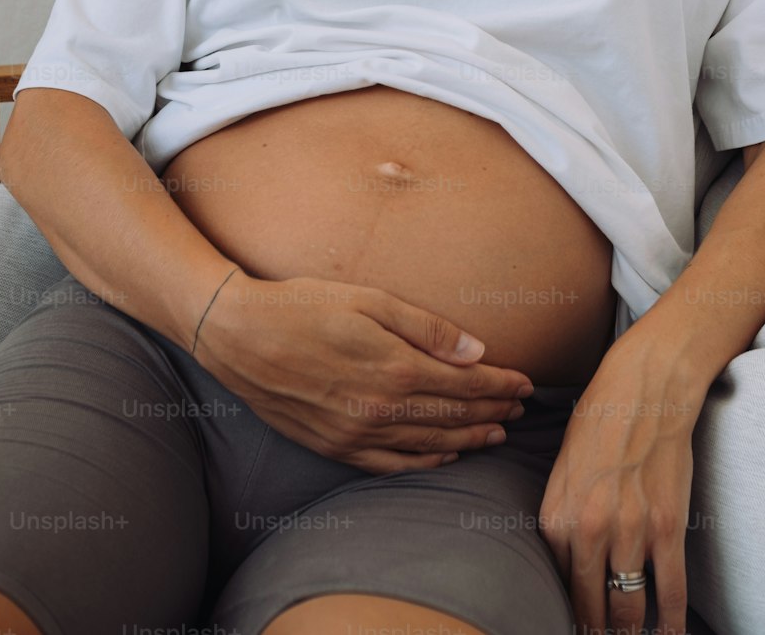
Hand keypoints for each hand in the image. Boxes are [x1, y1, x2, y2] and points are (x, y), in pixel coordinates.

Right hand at [192, 269, 534, 474]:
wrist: (238, 336)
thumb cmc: (304, 305)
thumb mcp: (369, 299)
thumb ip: (426, 327)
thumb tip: (477, 350)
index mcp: (393, 368)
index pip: (466, 384)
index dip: (501, 385)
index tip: (527, 382)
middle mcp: (379, 409)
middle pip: (454, 416)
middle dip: (494, 411)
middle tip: (521, 407)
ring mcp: (355, 434)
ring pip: (429, 444)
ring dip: (469, 439)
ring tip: (496, 432)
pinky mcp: (334, 447)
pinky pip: (391, 464)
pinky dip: (426, 460)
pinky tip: (445, 453)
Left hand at [538, 342, 697, 634]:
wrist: (644, 387)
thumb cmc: (600, 422)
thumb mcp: (563, 470)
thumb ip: (563, 519)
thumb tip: (569, 567)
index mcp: (556, 515)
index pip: (559, 585)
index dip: (571, 611)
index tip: (580, 625)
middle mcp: (588, 529)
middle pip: (592, 607)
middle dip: (597, 632)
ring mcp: (629, 531)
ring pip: (628, 608)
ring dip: (628, 633)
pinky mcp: (667, 528)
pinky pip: (670, 592)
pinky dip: (670, 623)